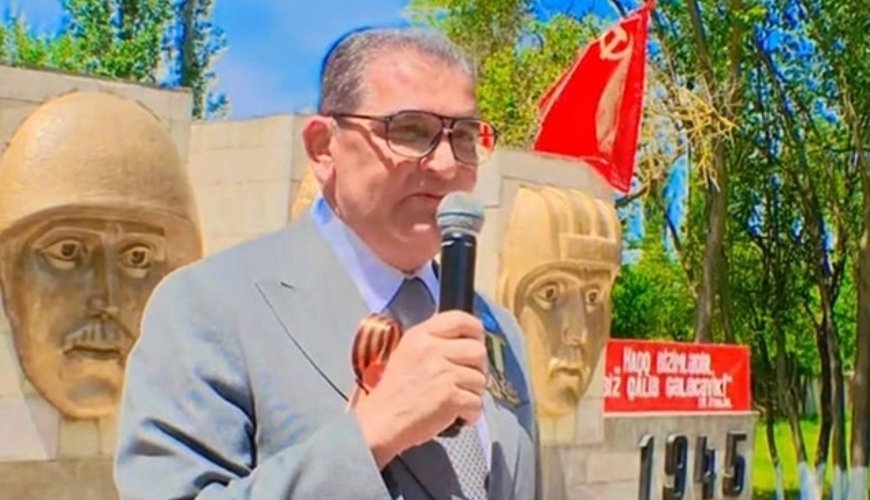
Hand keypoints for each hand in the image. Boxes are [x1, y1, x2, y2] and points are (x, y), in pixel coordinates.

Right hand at [353, 310, 487, 468]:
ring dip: (473, 393)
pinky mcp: (450, 397)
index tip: (475, 344)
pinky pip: (477, 403)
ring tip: (454, 400)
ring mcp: (443, 373)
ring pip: (481, 379)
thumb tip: (465, 340)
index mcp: (421, 335)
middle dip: (478, 369)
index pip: (462, 320)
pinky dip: (470, 413)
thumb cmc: (394, 390)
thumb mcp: (408, 352)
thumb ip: (434, 341)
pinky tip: (456, 415)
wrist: (380, 421)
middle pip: (479, 351)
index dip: (475, 333)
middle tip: (465, 380)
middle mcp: (433, 349)